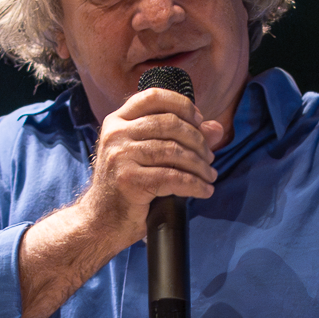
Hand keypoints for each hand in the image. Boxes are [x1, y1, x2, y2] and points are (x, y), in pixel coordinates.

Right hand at [78, 86, 222, 248]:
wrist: (102, 220)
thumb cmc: (127, 186)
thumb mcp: (149, 155)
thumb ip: (180, 137)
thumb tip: (216, 128)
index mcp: (117, 121)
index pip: (153, 97)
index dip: (182, 104)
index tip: (199, 120)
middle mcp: (116, 134)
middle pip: (170, 123)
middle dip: (198, 141)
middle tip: (209, 158)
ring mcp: (120, 156)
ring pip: (174, 151)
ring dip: (200, 166)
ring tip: (209, 176)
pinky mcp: (129, 180)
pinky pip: (173, 177)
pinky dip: (195, 185)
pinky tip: (204, 190)